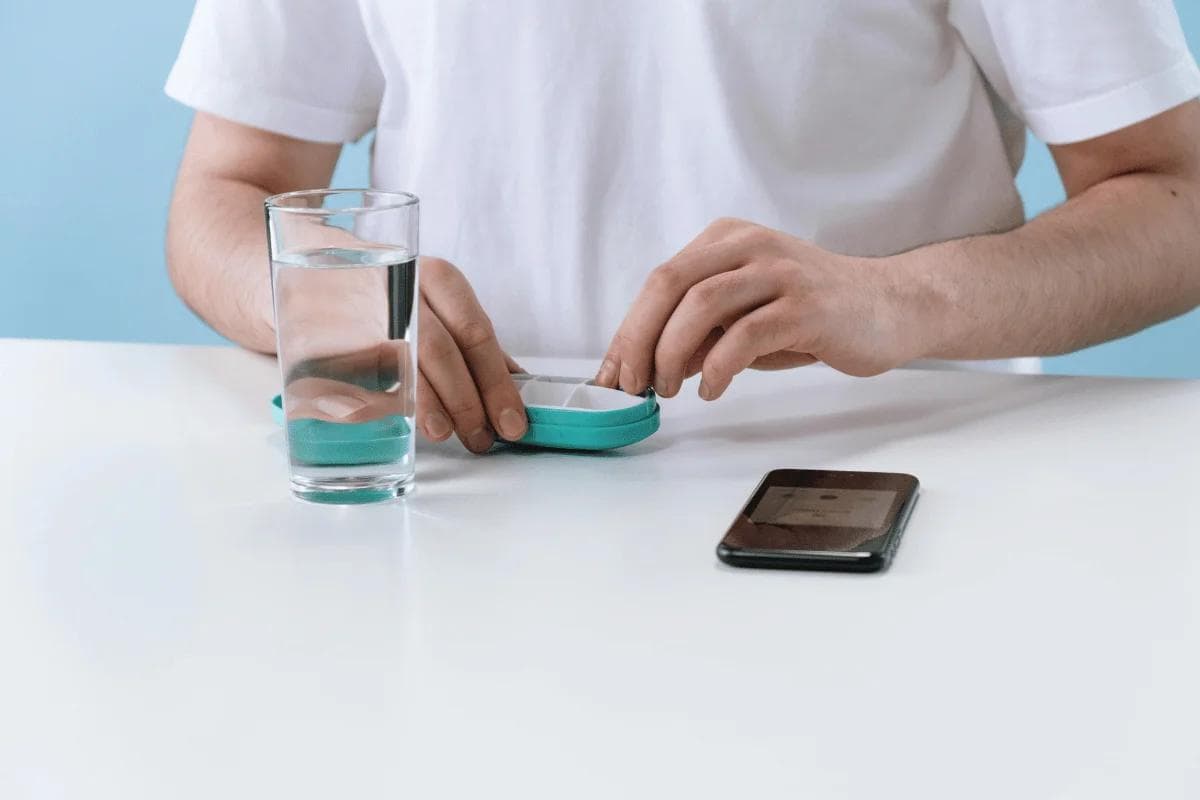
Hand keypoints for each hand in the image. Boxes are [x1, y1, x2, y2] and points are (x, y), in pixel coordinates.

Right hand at [279, 255, 526, 453]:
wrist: (296, 264)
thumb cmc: (381, 294)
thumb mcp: (431, 303)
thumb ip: (469, 342)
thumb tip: (515, 382)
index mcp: (435, 276)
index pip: (475, 331)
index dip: (497, 382)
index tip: (513, 421)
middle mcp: (399, 284)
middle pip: (440, 348)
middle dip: (466, 400)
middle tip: (482, 437)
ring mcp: (355, 306)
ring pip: (398, 360)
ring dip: (425, 404)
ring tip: (444, 433)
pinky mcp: (317, 330)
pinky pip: (350, 373)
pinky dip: (373, 404)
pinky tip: (393, 422)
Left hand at [595, 218, 916, 399]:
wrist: (890, 307)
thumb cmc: (811, 315)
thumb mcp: (744, 317)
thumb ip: (699, 333)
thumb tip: (647, 367)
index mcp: (727, 239)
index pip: (660, 280)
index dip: (628, 329)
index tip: (613, 372)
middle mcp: (750, 245)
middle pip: (670, 284)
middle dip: (639, 340)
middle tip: (631, 384)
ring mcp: (780, 272)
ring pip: (702, 304)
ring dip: (672, 354)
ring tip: (669, 389)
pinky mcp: (806, 305)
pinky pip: (746, 335)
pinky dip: (717, 367)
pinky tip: (711, 389)